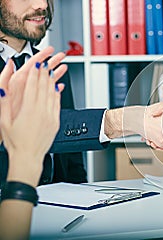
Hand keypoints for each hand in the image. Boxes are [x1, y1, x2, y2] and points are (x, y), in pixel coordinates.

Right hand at [0, 58, 63, 185]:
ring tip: (52, 71)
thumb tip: (2, 89)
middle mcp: (41, 112)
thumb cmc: (15, 142)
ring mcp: (50, 117)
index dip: (36, 73)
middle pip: (44, 88)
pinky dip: (57, 94)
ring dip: (52, 81)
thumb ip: (3, 104)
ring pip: (52, 94)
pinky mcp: (55, 122)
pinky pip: (57, 104)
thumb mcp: (4, 122)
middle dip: (45, 73)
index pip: (32, 86)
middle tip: (47, 62)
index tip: (37, 64)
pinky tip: (56, 88)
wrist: (29, 157)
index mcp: (28, 110)